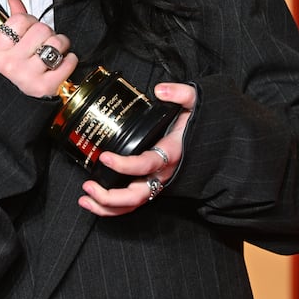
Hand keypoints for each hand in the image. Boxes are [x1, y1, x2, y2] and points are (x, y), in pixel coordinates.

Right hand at [0, 0, 78, 98]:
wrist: (4, 113)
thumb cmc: (2, 81)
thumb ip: (10, 24)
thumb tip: (15, 1)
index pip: (19, 20)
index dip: (30, 20)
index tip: (32, 27)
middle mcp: (11, 64)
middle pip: (40, 29)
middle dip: (47, 32)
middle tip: (46, 40)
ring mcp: (28, 76)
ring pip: (56, 43)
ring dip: (61, 43)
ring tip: (55, 50)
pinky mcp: (45, 88)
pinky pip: (67, 63)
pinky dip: (70, 60)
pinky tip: (62, 63)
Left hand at [78, 82, 196, 216]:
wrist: (212, 142)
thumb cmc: (199, 123)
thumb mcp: (196, 102)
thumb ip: (181, 94)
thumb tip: (161, 90)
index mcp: (171, 153)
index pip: (147, 164)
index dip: (124, 165)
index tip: (104, 156)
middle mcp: (163, 173)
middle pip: (137, 195)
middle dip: (110, 196)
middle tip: (88, 185)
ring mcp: (157, 182)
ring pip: (133, 204)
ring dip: (107, 207)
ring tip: (85, 198)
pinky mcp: (151, 185)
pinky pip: (132, 203)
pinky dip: (112, 207)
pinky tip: (93, 202)